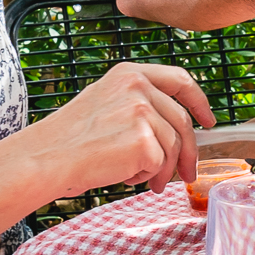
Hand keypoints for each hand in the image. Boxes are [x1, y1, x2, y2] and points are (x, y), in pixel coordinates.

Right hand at [0, 63, 216, 230]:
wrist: (46, 158)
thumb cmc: (69, 139)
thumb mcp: (104, 102)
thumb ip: (138, 105)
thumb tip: (176, 131)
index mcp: (129, 73)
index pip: (179, 80)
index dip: (199, 102)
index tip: (208, 120)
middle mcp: (138, 87)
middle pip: (181, 121)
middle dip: (189, 152)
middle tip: (187, 175)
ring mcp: (143, 112)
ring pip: (173, 147)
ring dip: (162, 170)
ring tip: (140, 180)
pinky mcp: (144, 140)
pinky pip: (160, 164)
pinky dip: (146, 176)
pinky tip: (124, 176)